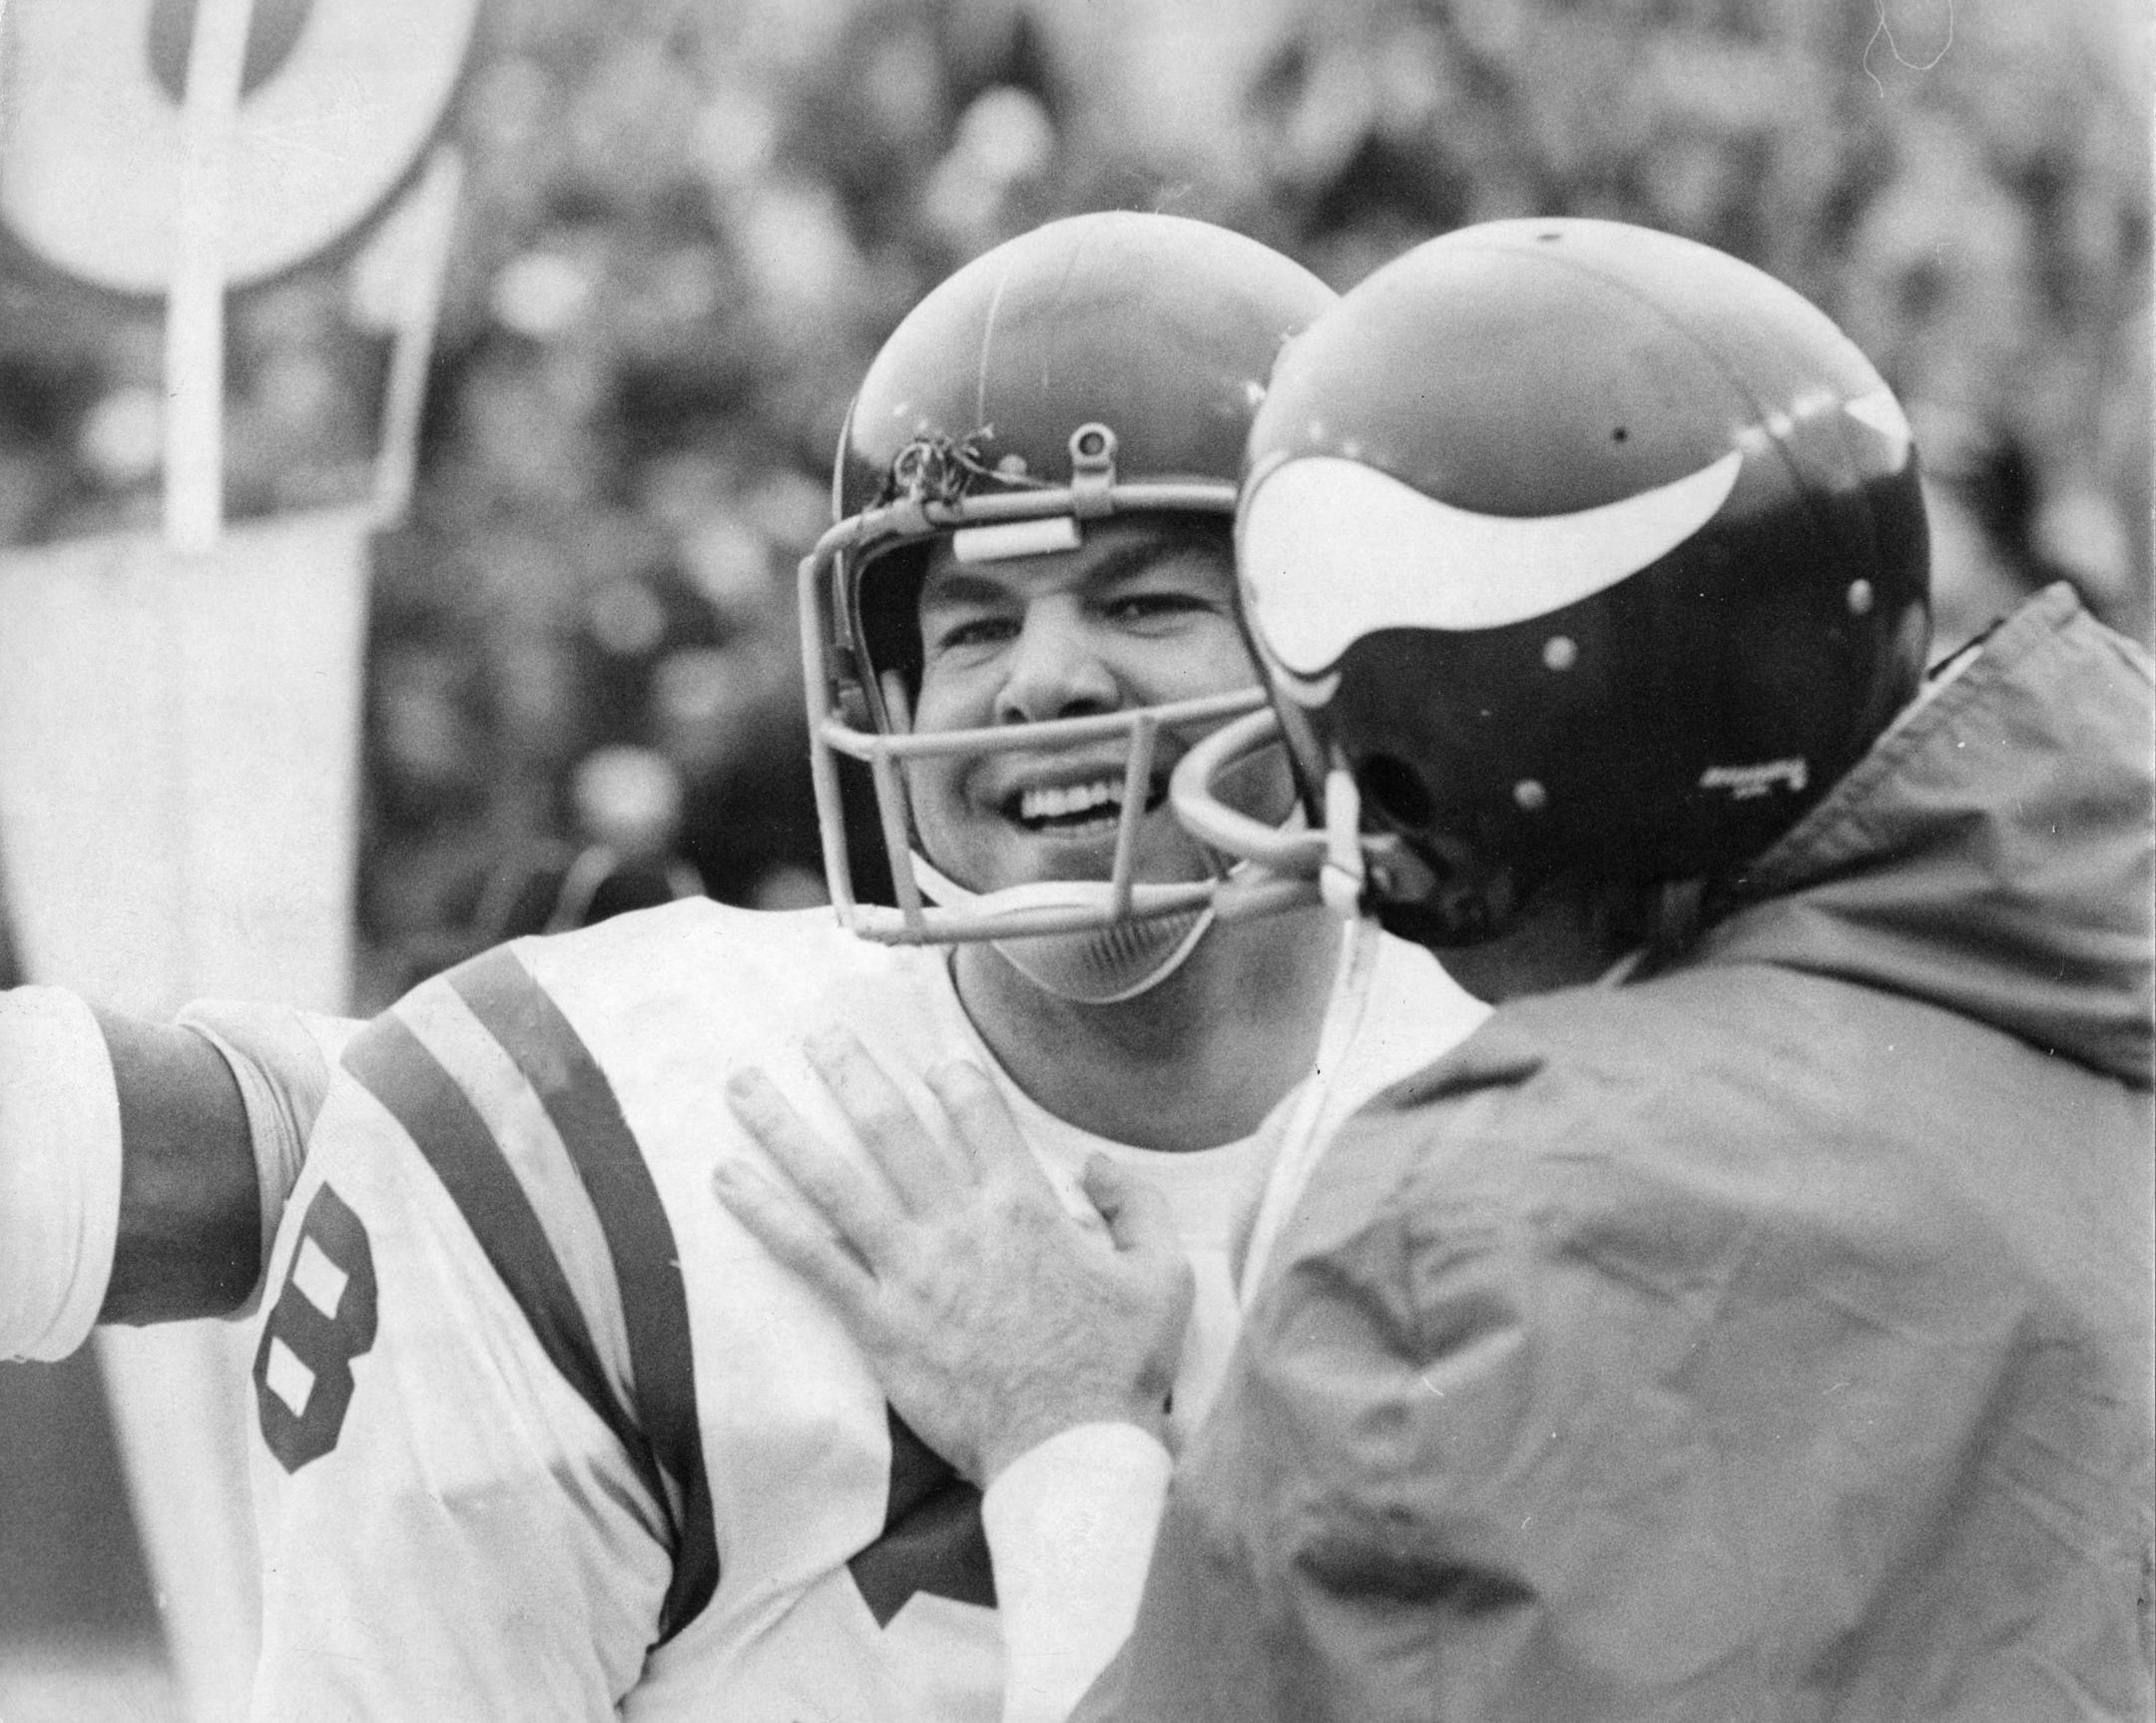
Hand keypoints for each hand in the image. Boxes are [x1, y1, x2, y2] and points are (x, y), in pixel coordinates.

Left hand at [714, 1030, 1193, 1485]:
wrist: (1069, 1450)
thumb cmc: (1118, 1368)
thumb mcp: (1163, 1277)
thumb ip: (1137, 1207)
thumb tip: (1099, 1165)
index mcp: (1024, 1207)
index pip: (977, 1115)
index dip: (954, 1080)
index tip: (935, 1065)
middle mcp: (958, 1225)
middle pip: (892, 1128)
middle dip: (850, 1072)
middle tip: (817, 1034)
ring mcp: (911, 1273)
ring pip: (836, 1181)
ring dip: (785, 1127)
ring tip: (743, 1087)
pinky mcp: (877, 1323)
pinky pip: (811, 1258)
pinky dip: (767, 1215)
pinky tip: (728, 1180)